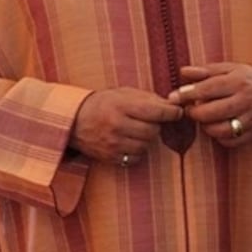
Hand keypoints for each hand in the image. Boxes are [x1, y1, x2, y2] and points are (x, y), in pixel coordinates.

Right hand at [69, 87, 183, 166]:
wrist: (74, 120)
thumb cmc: (104, 103)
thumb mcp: (124, 93)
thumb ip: (149, 98)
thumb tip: (174, 105)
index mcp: (122, 105)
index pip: (157, 112)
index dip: (172, 112)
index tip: (177, 112)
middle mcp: (117, 125)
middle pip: (153, 131)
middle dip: (156, 125)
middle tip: (149, 120)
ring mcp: (113, 143)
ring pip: (146, 145)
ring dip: (146, 138)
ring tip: (136, 129)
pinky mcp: (109, 157)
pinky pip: (134, 158)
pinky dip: (136, 151)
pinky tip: (129, 141)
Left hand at [168, 63, 251, 146]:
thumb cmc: (251, 78)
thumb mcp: (231, 68)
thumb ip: (206, 71)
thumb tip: (183, 73)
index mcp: (239, 81)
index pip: (208, 89)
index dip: (188, 94)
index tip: (174, 97)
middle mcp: (246, 100)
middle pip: (211, 113)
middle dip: (194, 112)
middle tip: (190, 108)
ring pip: (219, 130)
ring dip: (206, 126)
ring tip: (205, 117)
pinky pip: (230, 141)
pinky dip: (219, 136)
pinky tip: (218, 126)